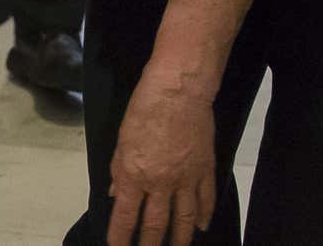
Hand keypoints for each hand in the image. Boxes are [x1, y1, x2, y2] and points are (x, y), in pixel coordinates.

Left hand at [107, 73, 216, 245]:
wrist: (179, 91)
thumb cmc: (145, 109)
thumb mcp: (121, 140)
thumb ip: (118, 170)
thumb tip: (116, 194)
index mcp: (134, 174)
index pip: (125, 216)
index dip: (120, 236)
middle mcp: (160, 182)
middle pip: (155, 224)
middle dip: (148, 244)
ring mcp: (186, 179)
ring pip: (183, 219)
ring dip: (179, 239)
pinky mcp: (205, 170)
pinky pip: (206, 200)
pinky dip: (204, 216)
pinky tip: (201, 226)